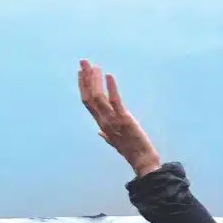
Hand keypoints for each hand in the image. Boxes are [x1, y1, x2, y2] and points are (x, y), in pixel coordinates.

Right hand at [78, 59, 161, 177]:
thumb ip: (105, 136)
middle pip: (89, 96)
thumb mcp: (115, 143)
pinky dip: (111, 87)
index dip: (83, 86)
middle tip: (83, 62)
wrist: (142, 160)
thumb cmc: (130, 151)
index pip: (87, 102)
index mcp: (101, 124)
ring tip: (95, 66)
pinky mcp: (124, 119)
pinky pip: (115, 100)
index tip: (81, 73)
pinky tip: (109, 76)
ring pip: (98, 96)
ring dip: (95, 80)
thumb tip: (99, 133)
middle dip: (85, 78)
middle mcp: (103, 120)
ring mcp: (112, 120)